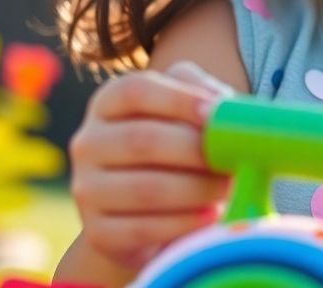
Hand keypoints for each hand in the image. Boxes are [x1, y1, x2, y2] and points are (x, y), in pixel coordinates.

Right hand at [67, 61, 233, 269]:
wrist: (145, 212)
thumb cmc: (175, 149)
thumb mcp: (184, 111)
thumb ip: (202, 93)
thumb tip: (224, 106)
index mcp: (108, 103)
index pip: (136, 91)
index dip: (179, 99)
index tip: (218, 112)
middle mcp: (89, 142)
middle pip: (142, 140)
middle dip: (196, 150)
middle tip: (235, 159)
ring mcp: (87, 189)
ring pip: (146, 188)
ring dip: (197, 189)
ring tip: (229, 188)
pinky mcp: (98, 232)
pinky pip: (144, 228)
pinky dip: (184, 223)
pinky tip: (209, 215)